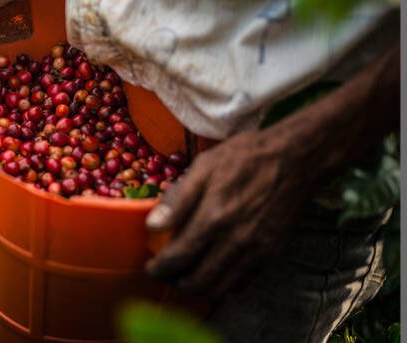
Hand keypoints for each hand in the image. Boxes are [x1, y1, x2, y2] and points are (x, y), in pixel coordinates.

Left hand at [144, 129, 310, 297]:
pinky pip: (242, 283)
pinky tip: (214, 269)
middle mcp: (235, 241)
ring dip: (199, 287)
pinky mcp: (272, 255)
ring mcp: (256, 251)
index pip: (178, 258)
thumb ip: (177, 199)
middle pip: (197, 282)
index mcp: (214, 218)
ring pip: (220, 289)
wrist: (295, 160)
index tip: (150, 267)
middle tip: (166, 272)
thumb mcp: (203, 167)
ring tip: (186, 273)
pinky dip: (224, 283)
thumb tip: (152, 225)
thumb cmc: (244, 158)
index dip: (159, 269)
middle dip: (176, 281)